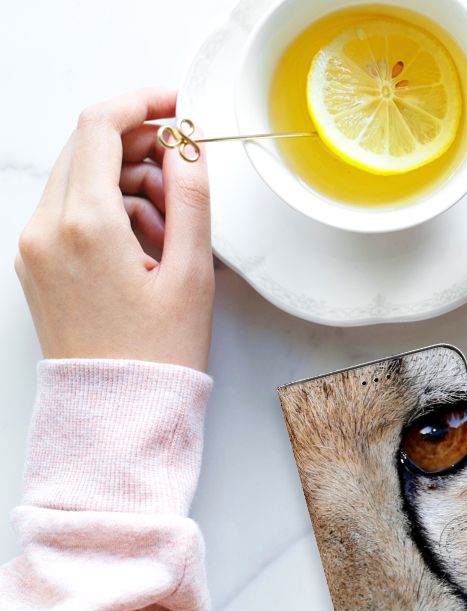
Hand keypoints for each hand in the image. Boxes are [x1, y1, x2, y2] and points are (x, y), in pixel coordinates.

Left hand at [15, 88, 213, 371]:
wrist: (117, 412)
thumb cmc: (157, 354)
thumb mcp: (192, 273)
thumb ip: (192, 198)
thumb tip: (188, 147)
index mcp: (85, 225)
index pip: (101, 127)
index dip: (143, 103)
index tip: (177, 105)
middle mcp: (46, 228)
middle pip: (88, 147)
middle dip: (141, 147)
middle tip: (185, 174)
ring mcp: (35, 246)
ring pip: (81, 178)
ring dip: (129, 182)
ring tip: (173, 228)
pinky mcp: (37, 263)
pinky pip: (72, 210)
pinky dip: (111, 210)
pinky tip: (147, 244)